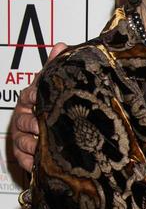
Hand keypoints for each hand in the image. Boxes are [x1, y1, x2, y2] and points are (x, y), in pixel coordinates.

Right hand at [10, 43, 66, 170]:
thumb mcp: (53, 87)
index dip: (34, 97)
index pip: (29, 96)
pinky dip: (30, 162)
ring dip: (32, 144)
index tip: (40, 99)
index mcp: (29, 99)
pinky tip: (38, 162)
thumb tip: (61, 45)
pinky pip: (23, 159)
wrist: (50, 129)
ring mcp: (21, 136)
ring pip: (22, 141)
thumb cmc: (50, 104)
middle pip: (24, 121)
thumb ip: (55, 68)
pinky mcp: (23, 154)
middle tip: (43, 127)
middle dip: (32, 124)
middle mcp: (23, 117)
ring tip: (42, 145)